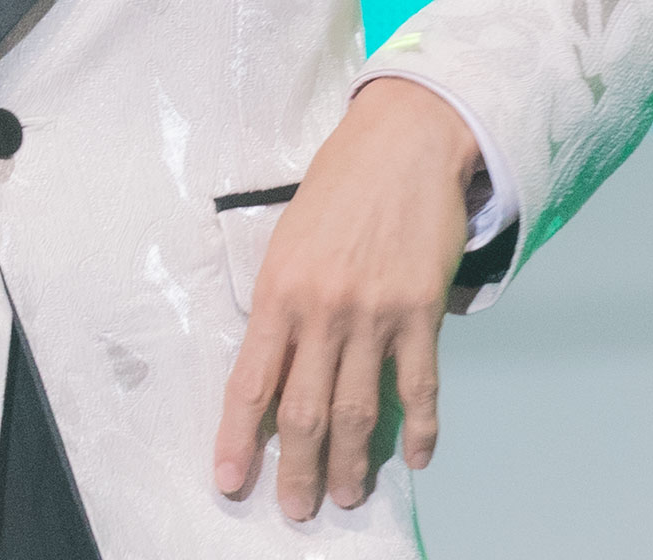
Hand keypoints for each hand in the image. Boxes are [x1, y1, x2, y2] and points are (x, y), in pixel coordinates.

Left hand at [213, 78, 478, 518]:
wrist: (402, 143)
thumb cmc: (339, 184)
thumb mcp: (289, 236)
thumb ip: (284, 302)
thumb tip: (277, 367)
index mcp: (279, 288)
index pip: (251, 381)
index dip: (239, 439)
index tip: (231, 482)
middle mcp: (323, 308)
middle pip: (304, 412)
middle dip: (296, 470)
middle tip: (296, 510)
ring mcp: (374, 313)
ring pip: (358, 412)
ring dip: (351, 464)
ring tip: (344, 495)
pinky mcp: (421, 311)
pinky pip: (418, 387)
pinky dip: (418, 429)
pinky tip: (413, 457)